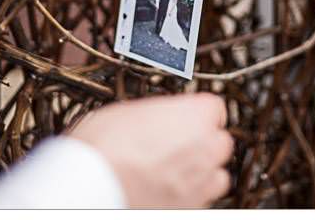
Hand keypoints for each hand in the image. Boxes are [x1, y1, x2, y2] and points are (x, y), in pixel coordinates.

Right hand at [72, 93, 232, 207]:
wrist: (92, 185)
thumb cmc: (103, 146)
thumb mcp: (125, 109)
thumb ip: (157, 113)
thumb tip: (158, 118)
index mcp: (191, 118)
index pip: (215, 106)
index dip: (197, 108)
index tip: (187, 111)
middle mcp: (203, 152)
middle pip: (221, 140)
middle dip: (203, 138)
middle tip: (178, 136)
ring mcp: (199, 185)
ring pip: (218, 174)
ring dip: (202, 168)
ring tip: (175, 164)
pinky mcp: (190, 209)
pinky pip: (203, 198)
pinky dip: (191, 192)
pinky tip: (167, 184)